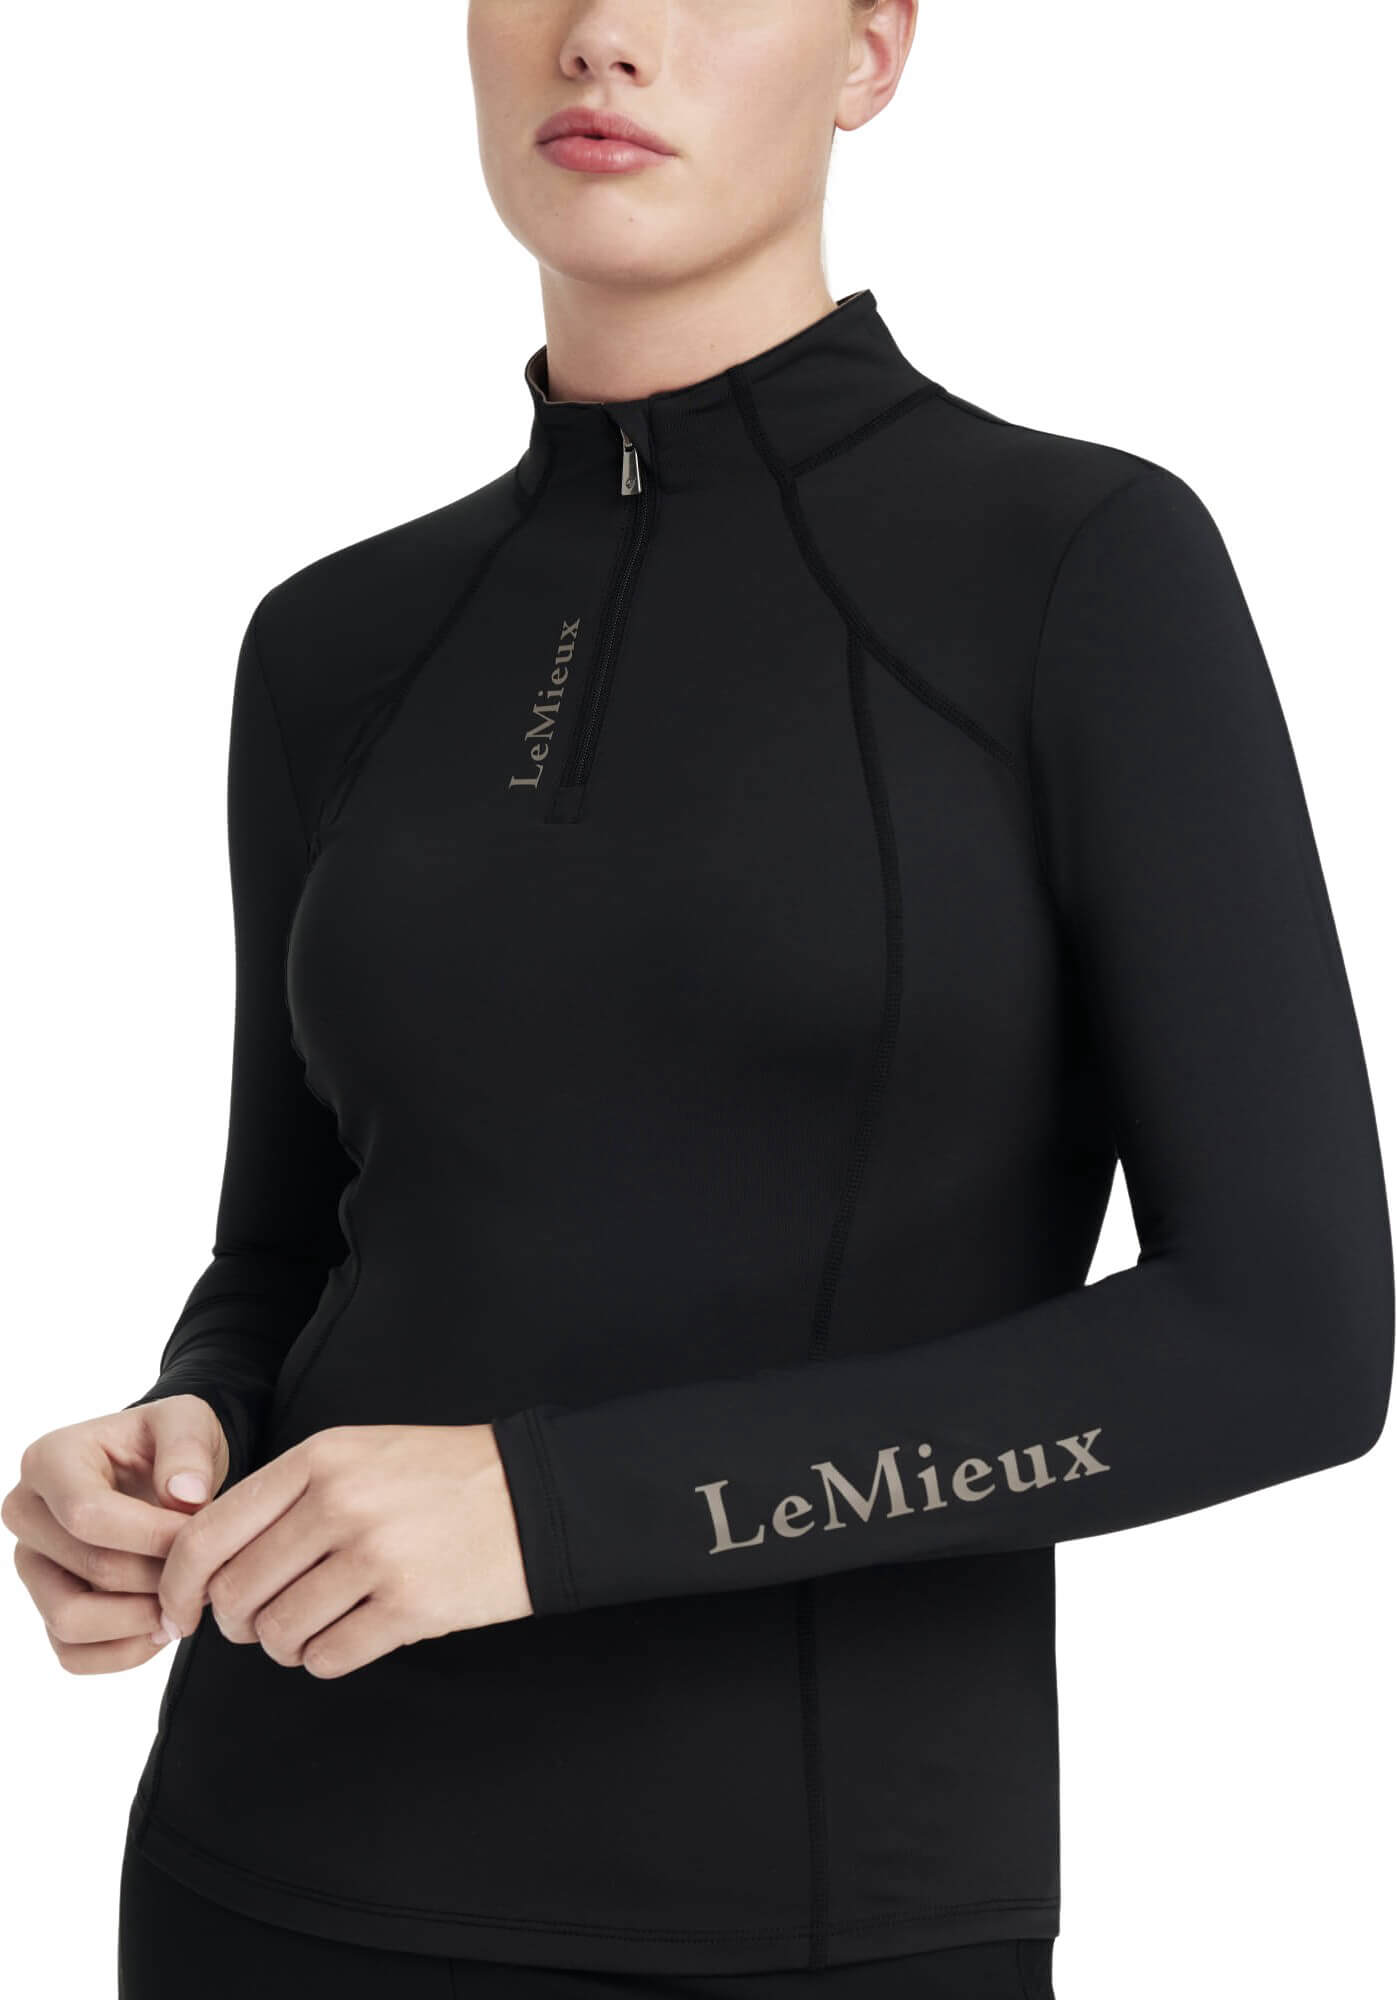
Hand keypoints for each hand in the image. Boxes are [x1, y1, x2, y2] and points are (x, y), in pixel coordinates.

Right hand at [2, 1394, 228, 1673]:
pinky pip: (72, 1654)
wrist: (159, 1473)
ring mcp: (32, 1565)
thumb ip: (188, 1446)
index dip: (152, 1536)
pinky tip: (163, 1625)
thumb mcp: (188, 1421)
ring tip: (186, 1600)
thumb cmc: (168, 1445)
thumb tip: (185, 1495)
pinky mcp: (45, 1606)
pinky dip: (123, 1652)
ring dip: (140, 1620)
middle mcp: (27, 1514)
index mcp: (50, 1460)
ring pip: (70, 1621)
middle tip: (206, 1572)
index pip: (88, 1514)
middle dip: (159, 1576)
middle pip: (90, 1568)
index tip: (201, 1538)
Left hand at [157, 1423, 532, 1676]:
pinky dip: (327, 1657)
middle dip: (238, 1623)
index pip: (208, 1534)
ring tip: (318, 1624)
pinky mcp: (410, 1606)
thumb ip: (286, 1497)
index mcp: (319, 1458)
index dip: (178, 1584)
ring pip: (278, 1633)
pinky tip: (352, 1635)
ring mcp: (375, 1556)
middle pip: (236, 1593)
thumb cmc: (441, 1479)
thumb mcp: (359, 1455)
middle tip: (261, 1623)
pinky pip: (329, 1657)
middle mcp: (340, 1503)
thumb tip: (208, 1566)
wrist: (537, 1494)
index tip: (180, 1612)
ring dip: (286, 1644)